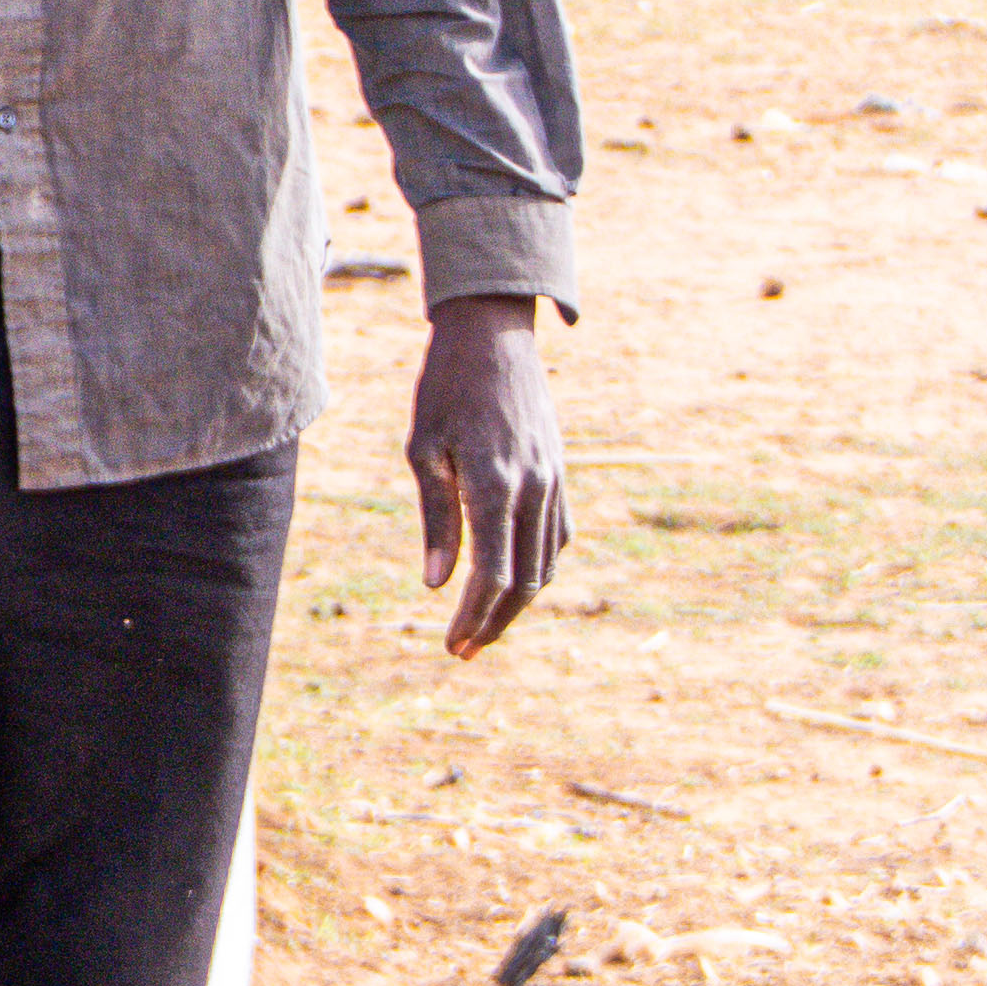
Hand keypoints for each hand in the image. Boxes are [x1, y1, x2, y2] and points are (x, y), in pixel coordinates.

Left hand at [408, 296, 568, 657]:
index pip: (493, 572)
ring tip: (483, 626)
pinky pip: (557, 534)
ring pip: (546, 561)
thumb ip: (437, 519)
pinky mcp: (561, 471)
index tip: (453, 644)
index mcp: (496, 482)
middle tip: (463, 650)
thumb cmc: (446, 388)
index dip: (475, 616)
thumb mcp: (425, 450)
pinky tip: (514, 582)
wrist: (494, 335)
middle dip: (495, 622)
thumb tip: (437, 584)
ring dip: (517, 601)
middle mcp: (534, 486)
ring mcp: (554, 479)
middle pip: (526, 579)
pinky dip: (539, 566)